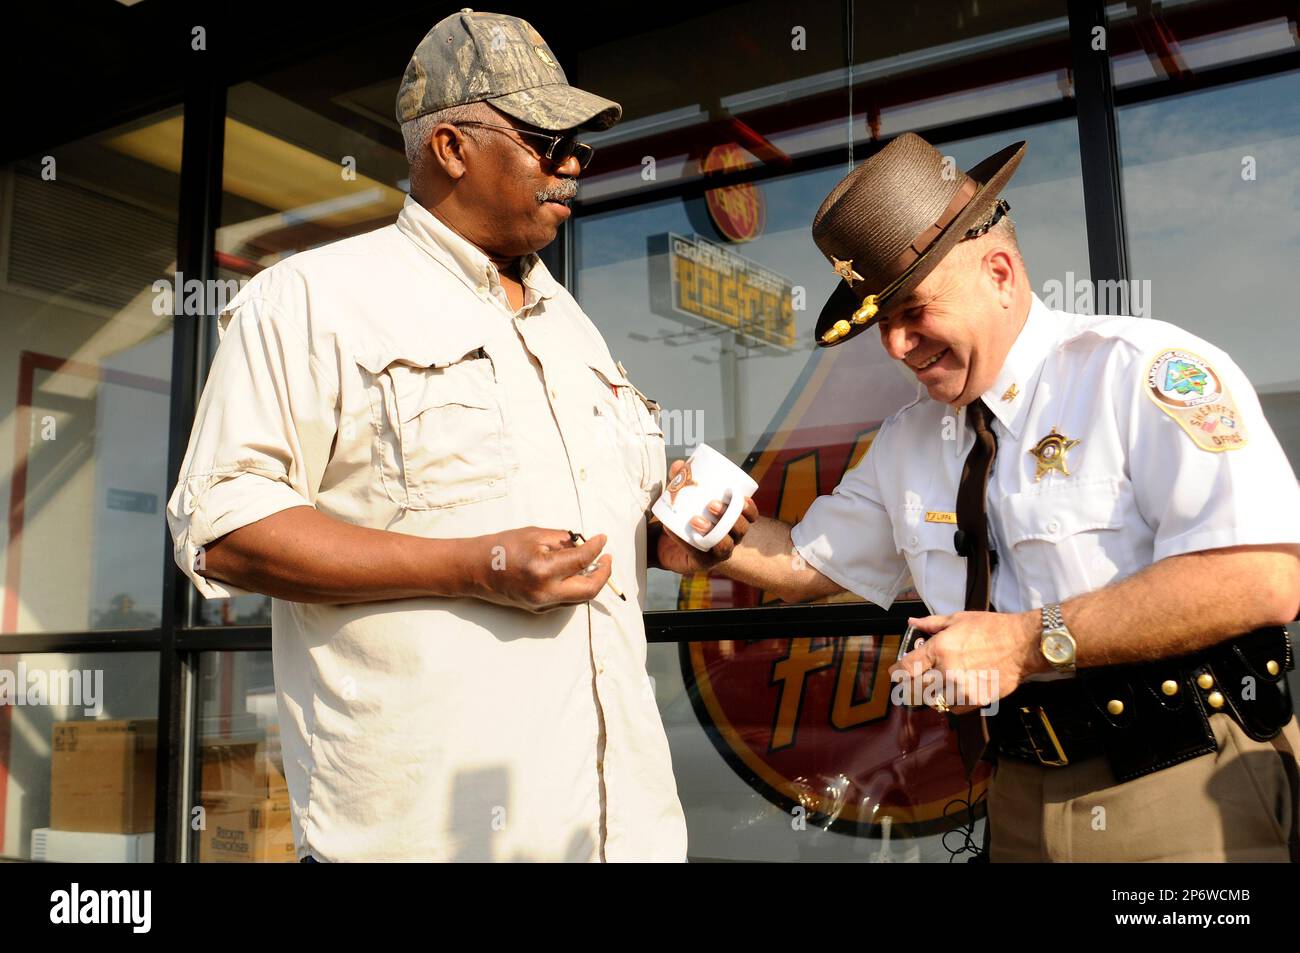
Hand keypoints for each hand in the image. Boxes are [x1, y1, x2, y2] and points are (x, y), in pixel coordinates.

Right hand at [468, 526, 611, 612]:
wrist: (474, 569)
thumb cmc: (501, 547)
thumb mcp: (534, 534)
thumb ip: (563, 540)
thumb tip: (584, 545)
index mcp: (543, 570)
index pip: (582, 560)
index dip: (597, 548)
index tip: (602, 539)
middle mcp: (545, 592)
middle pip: (590, 589)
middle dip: (604, 573)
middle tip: (606, 558)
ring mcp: (542, 604)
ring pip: (580, 598)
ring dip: (591, 581)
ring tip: (593, 563)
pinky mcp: (538, 609)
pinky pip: (566, 600)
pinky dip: (576, 587)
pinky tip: (575, 573)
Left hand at [654, 460, 757, 574]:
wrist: (662, 542)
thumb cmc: (680, 515)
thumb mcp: (682, 496)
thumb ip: (680, 479)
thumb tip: (680, 464)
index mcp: (732, 522)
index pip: (750, 517)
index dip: (749, 509)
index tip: (740, 497)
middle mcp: (730, 538)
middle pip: (741, 530)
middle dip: (730, 517)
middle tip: (711, 505)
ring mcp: (717, 553)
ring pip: (725, 546)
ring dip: (713, 531)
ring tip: (696, 520)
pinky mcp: (701, 563)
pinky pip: (698, 555)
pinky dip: (686, 542)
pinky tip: (675, 532)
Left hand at [888, 610, 1043, 712]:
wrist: (1023, 644)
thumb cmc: (992, 628)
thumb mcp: (958, 619)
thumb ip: (931, 624)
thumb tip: (912, 623)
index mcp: (940, 649)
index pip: (906, 668)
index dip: (897, 672)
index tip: (896, 673)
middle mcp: (947, 671)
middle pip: (916, 689)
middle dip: (913, 684)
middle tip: (917, 680)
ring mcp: (962, 689)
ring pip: (934, 700)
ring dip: (932, 694)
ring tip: (940, 683)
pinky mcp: (976, 700)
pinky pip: (953, 708)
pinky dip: (951, 702)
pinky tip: (957, 690)